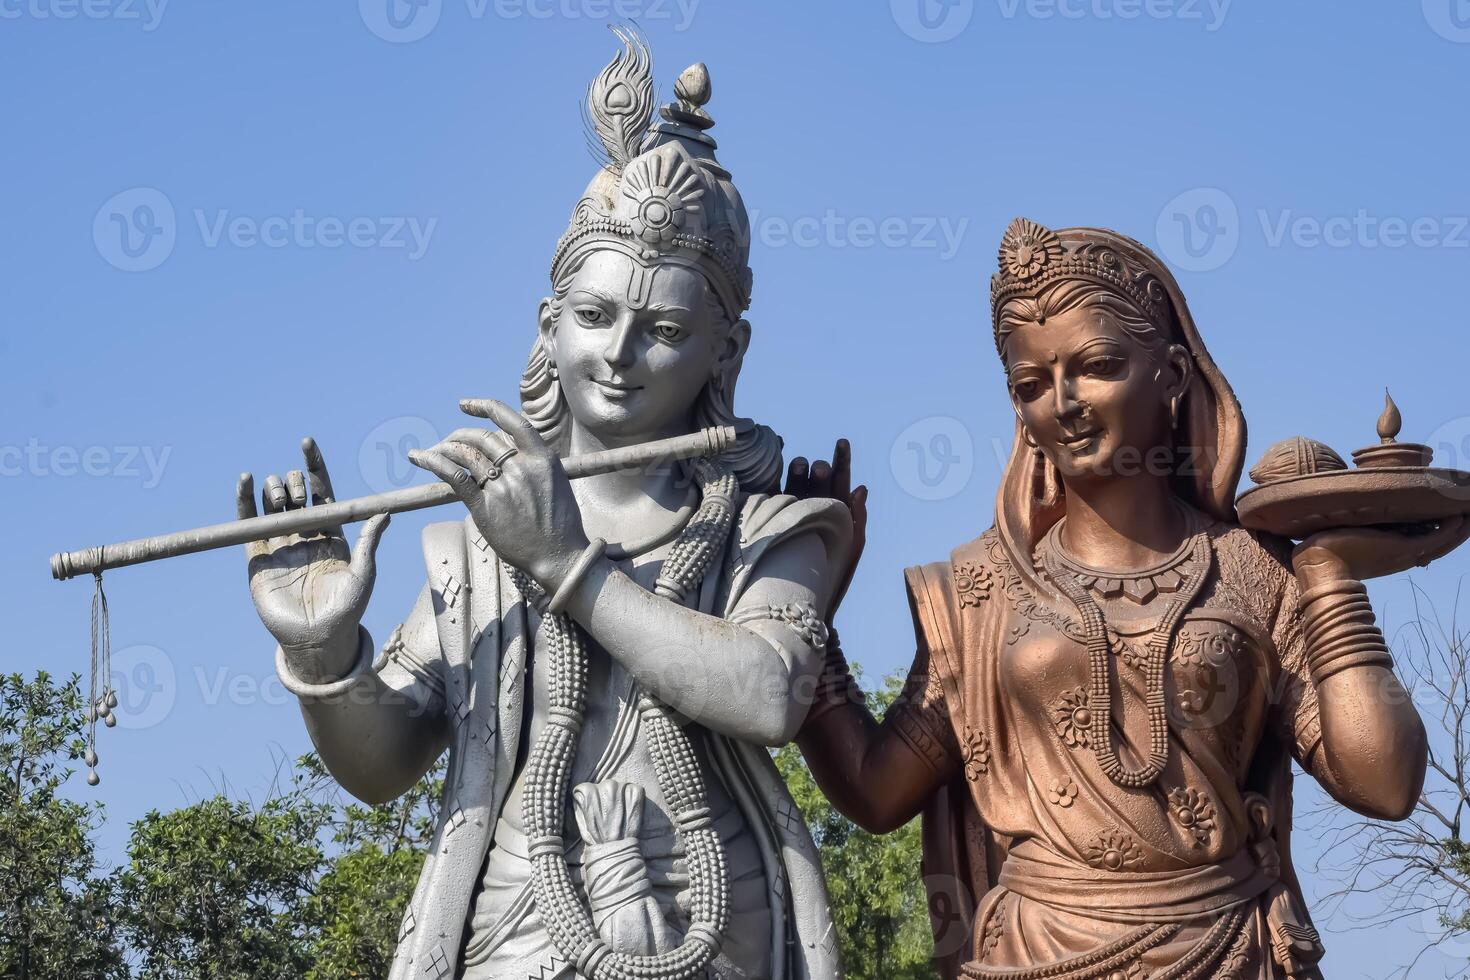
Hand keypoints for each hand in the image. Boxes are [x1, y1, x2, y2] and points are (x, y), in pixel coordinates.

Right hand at [239, 438, 389, 674]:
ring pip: (273, 505)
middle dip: (294, 482)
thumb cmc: (348, 609)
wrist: (318, 639)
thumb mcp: (364, 573)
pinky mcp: (258, 558)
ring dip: (273, 490)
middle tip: (296, 488)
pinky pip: (248, 525)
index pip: (322, 491)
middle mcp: (306, 535)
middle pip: (296, 495)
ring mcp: (281, 545)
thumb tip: (384, 512)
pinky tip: (245, 482)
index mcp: (333, 533)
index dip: (313, 467)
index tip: (306, 443)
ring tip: (279, 492)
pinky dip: (244, 503)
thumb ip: (370, 541)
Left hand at [409, 399, 589, 587]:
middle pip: (482, 438)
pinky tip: (419, 457)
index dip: (485, 407)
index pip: (511, 421)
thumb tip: (510, 454)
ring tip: (431, 451)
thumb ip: (533, 464)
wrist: (559, 555)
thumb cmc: (560, 524)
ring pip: (465, 455)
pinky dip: (434, 463)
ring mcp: (502, 487)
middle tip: (448, 441)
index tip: (465, 405)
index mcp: (542, 458)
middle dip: (459, 435)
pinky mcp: (485, 507)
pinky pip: (454, 477)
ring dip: (444, 448)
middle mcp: (521, 467)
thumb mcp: (556, 482)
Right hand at [784, 438, 867, 626]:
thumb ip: (857, 516)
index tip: (842, 442)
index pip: (842, 480)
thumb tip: (861, 487)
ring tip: (800, 464)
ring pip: (798, 487)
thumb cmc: (836, 572)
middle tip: (820, 468)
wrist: (810, 596)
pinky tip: (776, 481)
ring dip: (799, 474)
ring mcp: (797, 514)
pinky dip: (779, 489)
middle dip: (821, 471)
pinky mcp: (778, 523)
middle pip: (819, 481)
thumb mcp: (852, 544)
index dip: (843, 461)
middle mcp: (819, 508)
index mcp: (839, 510)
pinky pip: (778, 501)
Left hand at [1293, 516, 1469, 584]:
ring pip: (1440, 542)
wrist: (1317, 563)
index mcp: (1388, 554)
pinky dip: (1448, 530)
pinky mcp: (1400, 548)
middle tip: (1469, 518)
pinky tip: (1458, 519)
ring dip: (1458, 530)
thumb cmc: (1324, 549)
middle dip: (1456, 533)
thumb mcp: (1347, 534)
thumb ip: (1356, 527)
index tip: (1451, 522)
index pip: (1421, 545)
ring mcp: (1401, 553)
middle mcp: (1399, 556)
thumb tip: (1353, 513)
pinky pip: (1433, 539)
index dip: (1439, 535)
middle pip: (1437, 545)